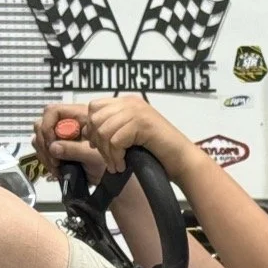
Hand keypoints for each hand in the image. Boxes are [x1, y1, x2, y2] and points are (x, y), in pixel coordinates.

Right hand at [32, 103, 106, 183]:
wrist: (112, 178)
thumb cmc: (108, 162)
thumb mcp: (93, 155)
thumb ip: (73, 149)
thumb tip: (53, 147)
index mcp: (79, 118)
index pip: (53, 112)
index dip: (48, 125)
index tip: (52, 143)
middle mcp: (67, 125)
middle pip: (42, 124)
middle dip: (44, 142)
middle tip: (54, 160)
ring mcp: (61, 138)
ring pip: (39, 139)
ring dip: (44, 154)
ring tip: (56, 167)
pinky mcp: (58, 151)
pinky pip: (43, 152)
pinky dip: (46, 162)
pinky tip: (57, 171)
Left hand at [71, 96, 194, 176]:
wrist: (181, 159)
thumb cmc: (156, 151)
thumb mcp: (128, 136)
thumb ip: (110, 129)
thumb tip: (86, 131)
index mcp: (126, 102)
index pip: (94, 107)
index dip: (92, 128)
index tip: (98, 147)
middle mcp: (131, 102)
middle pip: (95, 118)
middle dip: (98, 143)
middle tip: (109, 159)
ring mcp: (137, 111)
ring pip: (104, 130)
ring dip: (107, 153)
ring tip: (117, 165)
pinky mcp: (142, 123)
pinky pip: (115, 140)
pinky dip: (116, 157)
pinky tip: (123, 165)